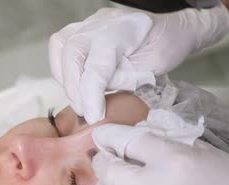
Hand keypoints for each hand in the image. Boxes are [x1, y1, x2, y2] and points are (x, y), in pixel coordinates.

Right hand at [49, 6, 228, 123]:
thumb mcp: (150, 70)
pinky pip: (61, 47)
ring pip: (60, 47)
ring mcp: (88, 23)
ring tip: (81, 98)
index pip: (97, 66)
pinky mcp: (80, 29)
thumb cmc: (165, 47)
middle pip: (71, 53)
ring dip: (65, 78)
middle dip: (74, 88)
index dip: (91, 95)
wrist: (168, 28)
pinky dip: (64, 70)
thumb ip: (121, 82)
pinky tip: (78, 84)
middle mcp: (100, 23)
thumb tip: (93, 102)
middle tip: (85, 111)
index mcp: (123, 31)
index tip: (92, 117)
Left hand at [91, 123, 228, 184]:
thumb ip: (163, 141)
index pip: (128, 142)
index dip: (108, 136)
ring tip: (114, 181)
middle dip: (101, 162)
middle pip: (110, 173)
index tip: (101, 134)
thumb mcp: (199, 148)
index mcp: (175, 160)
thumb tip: (130, 137)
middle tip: (104, 157)